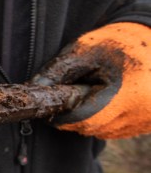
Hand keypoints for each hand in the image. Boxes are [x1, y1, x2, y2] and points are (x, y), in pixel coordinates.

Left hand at [32, 22, 150, 138]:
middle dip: (76, 114)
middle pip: (91, 127)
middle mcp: (141, 115)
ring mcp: (146, 122)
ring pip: (103, 130)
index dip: (62, 115)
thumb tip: (33, 90)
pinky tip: (110, 97)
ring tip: (97, 90)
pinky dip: (106, 118)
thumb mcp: (84, 51)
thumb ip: (57, 72)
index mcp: (127, 97)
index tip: (53, 104)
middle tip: (76, 91)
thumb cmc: (119, 41)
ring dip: (91, 116)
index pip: (82, 120)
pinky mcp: (148, 124)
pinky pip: (116, 129)